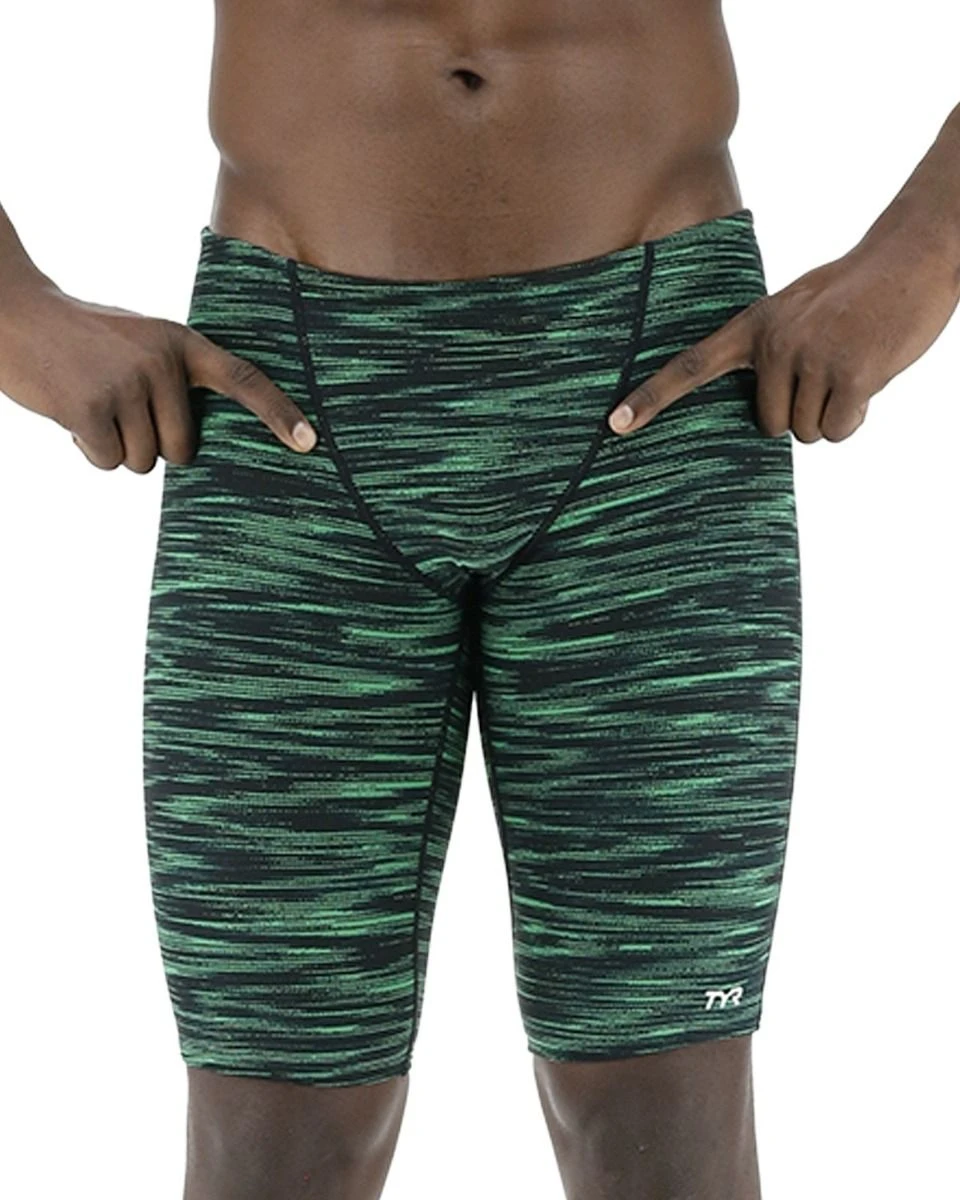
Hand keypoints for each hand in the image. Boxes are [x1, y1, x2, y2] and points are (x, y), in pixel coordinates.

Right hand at [0, 282, 317, 470]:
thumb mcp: (140, 344)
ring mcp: (127, 383)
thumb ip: (175, 380)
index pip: (243, 380)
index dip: (278, 413)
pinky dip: (87, 449)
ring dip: (114, 446)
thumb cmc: (83, 340)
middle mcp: (162, 362)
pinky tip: (71, 413)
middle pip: (182, 449)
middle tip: (117, 408)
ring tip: (91, 402)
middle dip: (150, 444)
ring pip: (142, 461)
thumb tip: (194, 446)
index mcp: (181, 343)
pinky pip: (106, 462)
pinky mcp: (91, 407)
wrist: (13, 314)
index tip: (310, 441)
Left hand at [607, 228, 959, 441]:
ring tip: (852, 366)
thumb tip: (760, 413)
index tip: (615, 425)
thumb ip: (767, 352)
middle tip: (829, 372)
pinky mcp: (849, 375)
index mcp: (753, 326)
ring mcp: (810, 357)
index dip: (650, 398)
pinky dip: (854, 419)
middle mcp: (773, 343)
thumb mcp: (795, 311)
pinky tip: (868, 379)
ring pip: (806, 433)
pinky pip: (837, 431)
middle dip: (800, 413)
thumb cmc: (854, 293)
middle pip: (768, 425)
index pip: (689, 366)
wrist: (913, 256)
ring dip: (832, 414)